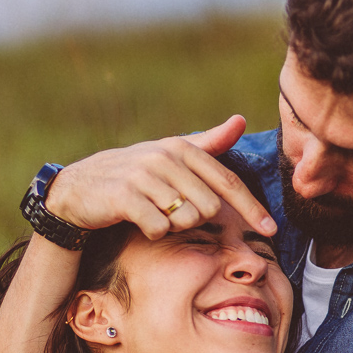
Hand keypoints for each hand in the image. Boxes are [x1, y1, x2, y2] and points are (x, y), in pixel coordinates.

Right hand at [45, 115, 275, 239]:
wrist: (80, 187)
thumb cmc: (134, 174)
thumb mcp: (171, 155)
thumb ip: (208, 142)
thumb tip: (240, 120)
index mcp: (182, 148)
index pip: (228, 183)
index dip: (253, 208)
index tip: (272, 228)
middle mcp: (165, 157)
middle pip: (209, 208)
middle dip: (195, 218)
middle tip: (170, 211)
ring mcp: (143, 176)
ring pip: (185, 219)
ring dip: (173, 225)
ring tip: (153, 213)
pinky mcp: (124, 196)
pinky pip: (159, 228)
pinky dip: (153, 232)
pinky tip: (139, 222)